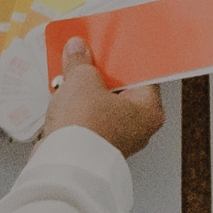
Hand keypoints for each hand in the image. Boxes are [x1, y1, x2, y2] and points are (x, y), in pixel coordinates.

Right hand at [42, 38, 163, 156]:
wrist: (63, 166)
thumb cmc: (86, 132)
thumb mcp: (82, 81)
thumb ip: (81, 62)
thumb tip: (78, 51)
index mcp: (149, 110)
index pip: (143, 74)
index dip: (124, 57)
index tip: (111, 46)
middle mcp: (138, 127)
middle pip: (121, 89)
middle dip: (100, 73)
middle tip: (86, 57)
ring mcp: (116, 139)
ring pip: (102, 105)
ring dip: (86, 91)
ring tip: (71, 75)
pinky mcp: (95, 147)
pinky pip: (88, 120)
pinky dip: (77, 109)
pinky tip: (63, 97)